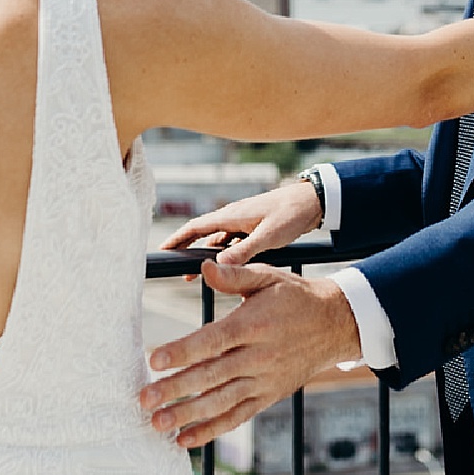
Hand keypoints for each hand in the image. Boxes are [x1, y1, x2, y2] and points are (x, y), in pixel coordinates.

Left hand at [138, 257, 359, 448]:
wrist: (334, 325)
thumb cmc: (295, 297)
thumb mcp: (268, 277)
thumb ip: (234, 275)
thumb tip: (205, 267)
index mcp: (253, 325)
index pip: (212, 341)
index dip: (182, 351)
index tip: (154, 360)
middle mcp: (257, 357)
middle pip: (211, 376)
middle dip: (175, 390)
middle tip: (145, 400)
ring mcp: (263, 381)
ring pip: (221, 402)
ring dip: (188, 415)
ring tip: (158, 423)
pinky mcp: (267, 397)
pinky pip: (237, 416)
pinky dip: (211, 430)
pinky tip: (185, 439)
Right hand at [158, 179, 322, 265]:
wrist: (311, 202)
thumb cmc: (290, 215)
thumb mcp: (268, 236)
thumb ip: (244, 250)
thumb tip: (217, 264)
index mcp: (231, 215)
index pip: (196, 227)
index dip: (177, 238)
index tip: (161, 250)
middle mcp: (233, 216)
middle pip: (202, 233)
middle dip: (185, 248)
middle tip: (172, 265)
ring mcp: (242, 222)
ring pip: (216, 239)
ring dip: (203, 253)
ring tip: (193, 273)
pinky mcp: (252, 227)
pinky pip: (230, 241)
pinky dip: (221, 253)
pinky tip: (222, 265)